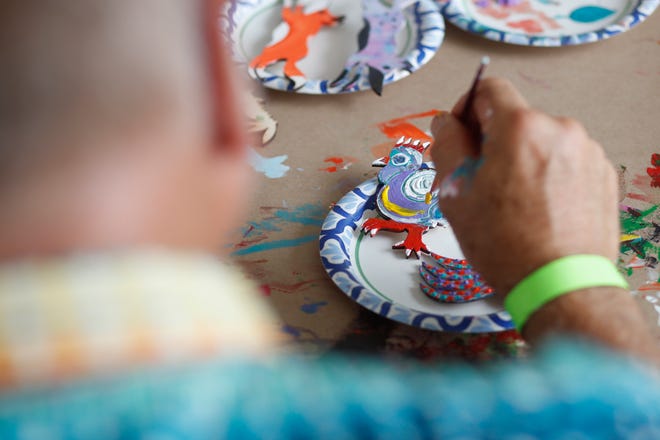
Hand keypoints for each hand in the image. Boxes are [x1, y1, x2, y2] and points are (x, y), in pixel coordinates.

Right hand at [430, 78, 618, 295]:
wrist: (561, 285)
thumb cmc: (505, 244)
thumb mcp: (455, 192)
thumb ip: (446, 144)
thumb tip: (445, 122)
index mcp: (520, 127)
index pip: (487, 90)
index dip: (466, 110)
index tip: (461, 137)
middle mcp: (560, 129)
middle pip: (515, 119)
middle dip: (493, 142)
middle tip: (481, 182)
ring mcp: (587, 152)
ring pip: (540, 142)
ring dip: (522, 159)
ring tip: (514, 202)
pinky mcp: (603, 174)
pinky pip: (565, 161)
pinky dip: (548, 175)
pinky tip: (540, 209)